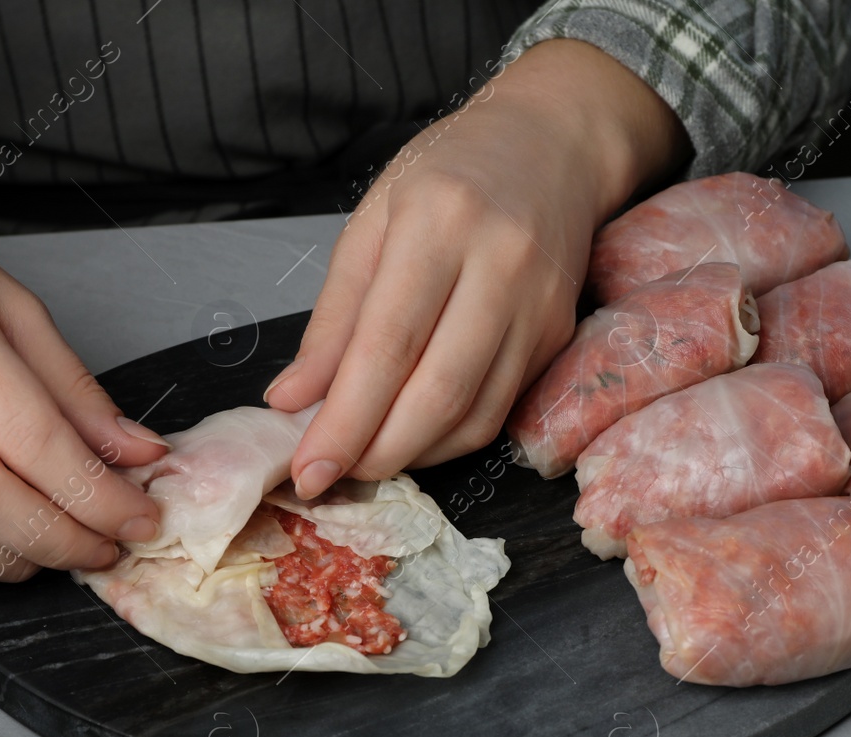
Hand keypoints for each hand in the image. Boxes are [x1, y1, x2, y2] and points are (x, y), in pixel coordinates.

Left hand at [265, 39, 687, 497]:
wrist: (553, 144)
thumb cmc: (448, 175)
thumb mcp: (372, 222)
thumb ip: (334, 317)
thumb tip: (291, 400)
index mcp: (438, 223)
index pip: (385, 345)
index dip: (344, 420)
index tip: (305, 469)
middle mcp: (500, 264)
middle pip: (436, 392)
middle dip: (376, 452)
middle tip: (329, 478)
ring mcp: (539, 305)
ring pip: (473, 414)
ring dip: (412, 454)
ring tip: (363, 460)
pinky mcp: (559, 334)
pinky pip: (498, 409)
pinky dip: (448, 439)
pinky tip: (411, 436)